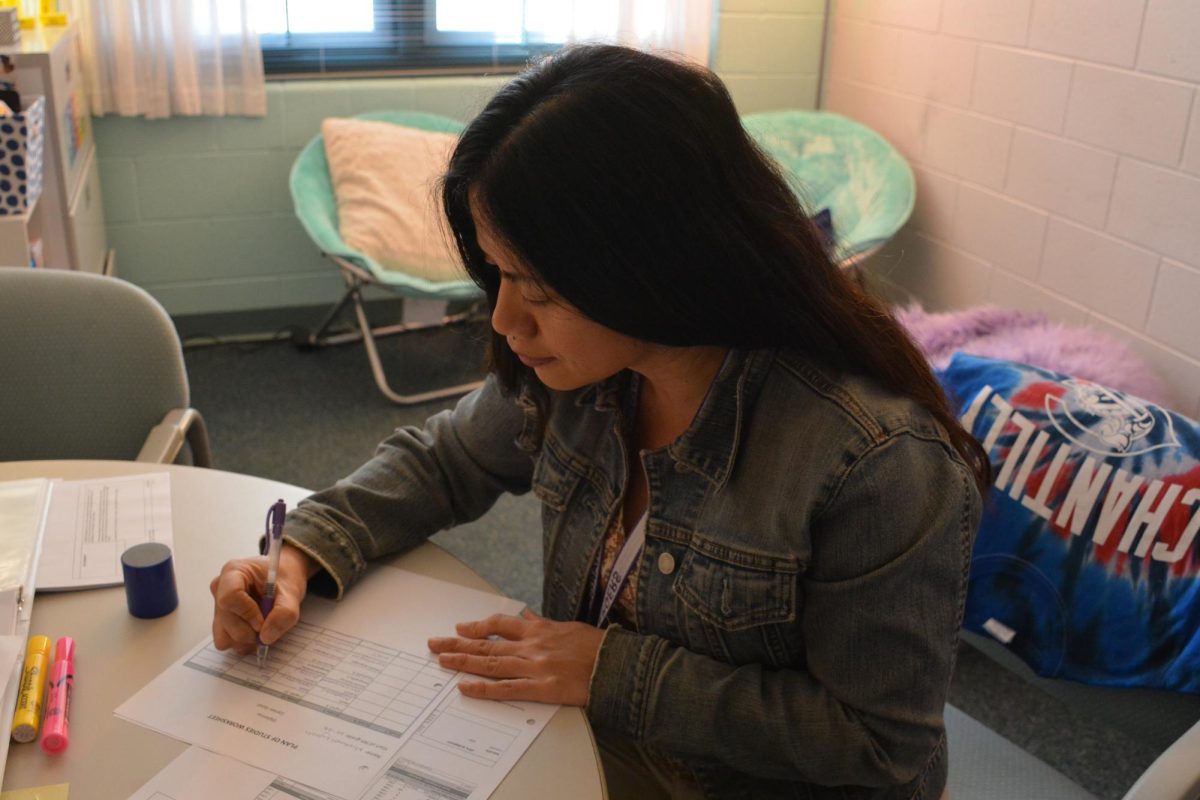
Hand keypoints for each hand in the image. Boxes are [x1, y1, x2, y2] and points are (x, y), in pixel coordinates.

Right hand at [210, 544, 314, 653]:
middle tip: (270, 626)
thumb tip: (266, 638)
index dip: (247, 613)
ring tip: (264, 628)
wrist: (281, 579)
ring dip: (246, 640)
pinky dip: (244, 643)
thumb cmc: (284, 578)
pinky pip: (226, 642)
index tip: (264, 622)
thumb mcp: (292, 592)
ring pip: (223, 637)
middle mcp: (220, 589)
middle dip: (250, 631)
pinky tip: (257, 631)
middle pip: (226, 621)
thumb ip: (285, 613)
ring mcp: (218, 607)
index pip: (230, 597)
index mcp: (233, 572)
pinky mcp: (221, 622)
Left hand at [428, 610, 604, 705]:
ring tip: (442, 661)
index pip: (500, 624)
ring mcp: (535, 667)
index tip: (461, 628)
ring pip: (491, 663)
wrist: (617, 665)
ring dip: (463, 662)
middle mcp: (532, 646)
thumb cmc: (597, 647)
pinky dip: (484, 688)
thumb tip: (530, 617)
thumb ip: (545, 624)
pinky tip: (466, 688)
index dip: (478, 626)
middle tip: (435, 644)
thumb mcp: (569, 627)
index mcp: (539, 630)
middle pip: (487, 643)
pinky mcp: (542, 688)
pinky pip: (506, 689)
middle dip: (458, 643)